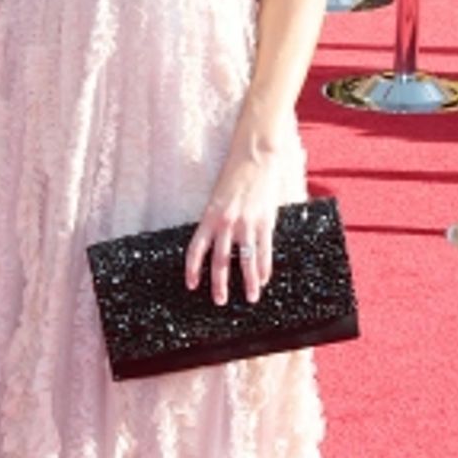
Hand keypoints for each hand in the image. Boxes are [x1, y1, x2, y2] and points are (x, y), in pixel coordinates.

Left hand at [184, 150, 282, 305]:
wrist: (255, 156)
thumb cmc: (235, 174)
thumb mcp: (217, 197)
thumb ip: (216, 220)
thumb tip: (217, 243)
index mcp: (209, 216)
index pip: (196, 249)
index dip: (192, 269)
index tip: (191, 285)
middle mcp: (226, 223)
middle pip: (221, 261)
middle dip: (220, 284)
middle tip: (220, 301)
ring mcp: (247, 224)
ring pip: (246, 261)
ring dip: (248, 282)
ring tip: (250, 298)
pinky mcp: (265, 222)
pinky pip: (264, 250)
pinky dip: (264, 267)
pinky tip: (264, 279)